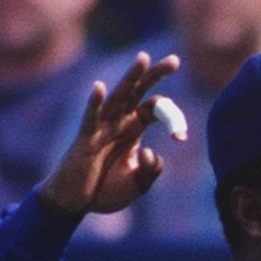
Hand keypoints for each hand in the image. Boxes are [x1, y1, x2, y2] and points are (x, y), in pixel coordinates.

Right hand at [38, 51, 181, 220]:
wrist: (78, 202)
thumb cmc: (106, 190)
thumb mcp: (138, 184)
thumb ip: (150, 170)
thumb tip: (151, 152)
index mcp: (134, 128)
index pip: (156, 109)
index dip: (173, 119)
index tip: (181, 137)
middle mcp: (119, 121)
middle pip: (139, 91)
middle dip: (155, 75)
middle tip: (175, 60)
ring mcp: (102, 127)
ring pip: (118, 97)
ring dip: (130, 78)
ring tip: (143, 59)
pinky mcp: (86, 138)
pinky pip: (91, 118)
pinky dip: (94, 103)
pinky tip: (99, 87)